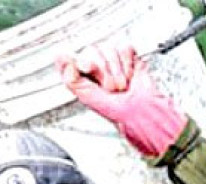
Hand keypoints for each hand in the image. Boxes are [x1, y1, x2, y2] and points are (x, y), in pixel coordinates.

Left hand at [55, 43, 186, 156]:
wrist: (142, 112)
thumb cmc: (119, 112)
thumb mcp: (88, 99)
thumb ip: (72, 80)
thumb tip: (62, 60)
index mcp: (85, 76)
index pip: (77, 56)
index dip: (83, 61)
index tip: (86, 68)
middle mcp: (98, 66)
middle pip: (93, 50)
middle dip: (103, 71)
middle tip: (111, 87)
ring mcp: (113, 61)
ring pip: (109, 48)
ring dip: (117, 70)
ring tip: (122, 85)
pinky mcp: (129, 58)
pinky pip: (125, 48)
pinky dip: (128, 64)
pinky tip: (130, 76)